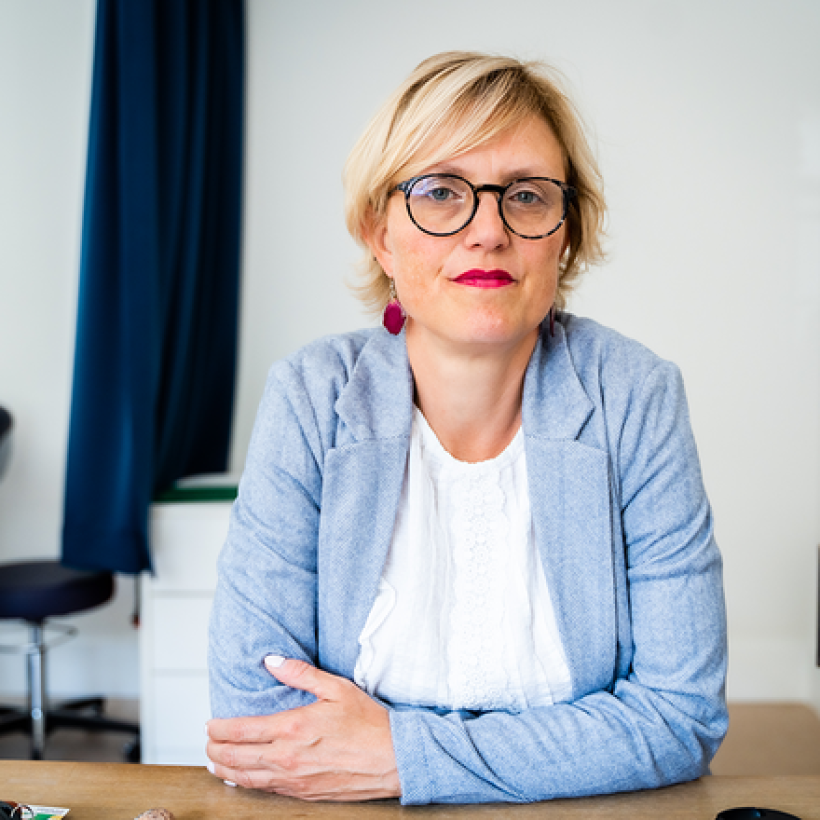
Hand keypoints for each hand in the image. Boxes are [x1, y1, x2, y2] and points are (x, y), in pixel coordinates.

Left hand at [205, 657, 400, 800]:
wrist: (393, 759)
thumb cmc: (369, 722)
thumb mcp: (336, 687)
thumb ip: (300, 673)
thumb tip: (271, 662)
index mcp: (293, 727)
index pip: (241, 731)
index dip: (219, 729)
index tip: (210, 723)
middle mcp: (288, 757)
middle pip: (236, 758)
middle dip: (215, 750)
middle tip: (207, 743)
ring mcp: (294, 779)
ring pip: (247, 778)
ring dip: (226, 770)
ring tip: (214, 764)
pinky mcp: (303, 793)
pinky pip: (266, 790)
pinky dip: (247, 784)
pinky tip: (242, 780)